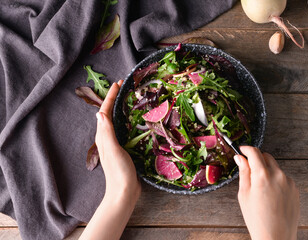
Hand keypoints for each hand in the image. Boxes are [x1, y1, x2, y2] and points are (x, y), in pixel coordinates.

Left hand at [95, 80, 140, 198]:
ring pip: (117, 120)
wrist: (124, 192)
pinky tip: (136, 119)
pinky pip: (124, 128)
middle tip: (125, 87)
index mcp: (103, 135)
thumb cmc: (118, 172)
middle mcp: (107, 137)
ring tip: (130, 98)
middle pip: (110, 113)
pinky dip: (128, 119)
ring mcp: (115, 143)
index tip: (118, 83)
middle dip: (115, 98)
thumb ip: (106, 132)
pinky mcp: (123, 148)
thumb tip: (99, 112)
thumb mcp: (112, 150)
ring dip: (121, 108)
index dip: (111, 96)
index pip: (105, 111)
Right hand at [234, 146, 299, 239]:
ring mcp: (288, 182)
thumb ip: (243, 173)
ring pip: (275, 167)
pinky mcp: (295, 189)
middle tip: (249, 169)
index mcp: (262, 175)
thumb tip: (240, 158)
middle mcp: (278, 175)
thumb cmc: (257, 219)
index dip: (246, 149)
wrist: (276, 237)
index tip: (241, 150)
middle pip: (266, 156)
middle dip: (257, 159)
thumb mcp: (244, 194)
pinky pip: (283, 177)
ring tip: (260, 188)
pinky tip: (270, 194)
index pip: (255, 152)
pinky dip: (275, 180)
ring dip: (267, 170)